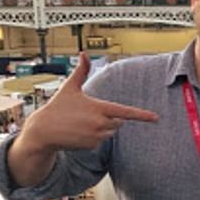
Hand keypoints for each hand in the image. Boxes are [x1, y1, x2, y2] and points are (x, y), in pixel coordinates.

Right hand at [17, 52, 158, 152]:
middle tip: (90, 113)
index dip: (142, 115)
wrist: (43, 131)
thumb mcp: (70, 87)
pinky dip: (94, 137)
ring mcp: (96, 137)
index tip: (155, 118)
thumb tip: (84, 53)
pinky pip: (101, 141)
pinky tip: (79, 132)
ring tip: (83, 123)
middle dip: (110, 117)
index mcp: (98, 108)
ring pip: (111, 132)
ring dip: (103, 127)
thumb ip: (81, 70)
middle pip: (119, 121)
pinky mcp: (92, 146)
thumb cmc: (57, 107)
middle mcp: (100, 123)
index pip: (125, 111)